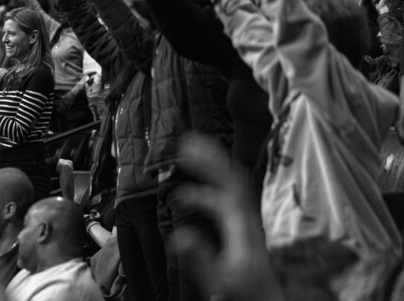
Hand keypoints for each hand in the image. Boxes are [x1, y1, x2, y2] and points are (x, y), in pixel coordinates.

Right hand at [173, 134, 281, 300]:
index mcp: (243, 225)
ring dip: (208, 172)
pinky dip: (207, 192)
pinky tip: (191, 198)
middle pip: (231, 177)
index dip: (208, 162)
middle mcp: (247, 219)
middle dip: (209, 157)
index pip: (227, 183)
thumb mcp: (220, 279)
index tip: (186, 149)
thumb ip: (200, 257)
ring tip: (186, 162)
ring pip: (228, 189)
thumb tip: (180, 235)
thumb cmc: (247, 295)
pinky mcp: (242, 234)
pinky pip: (224, 202)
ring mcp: (246, 225)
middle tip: (187, 141)